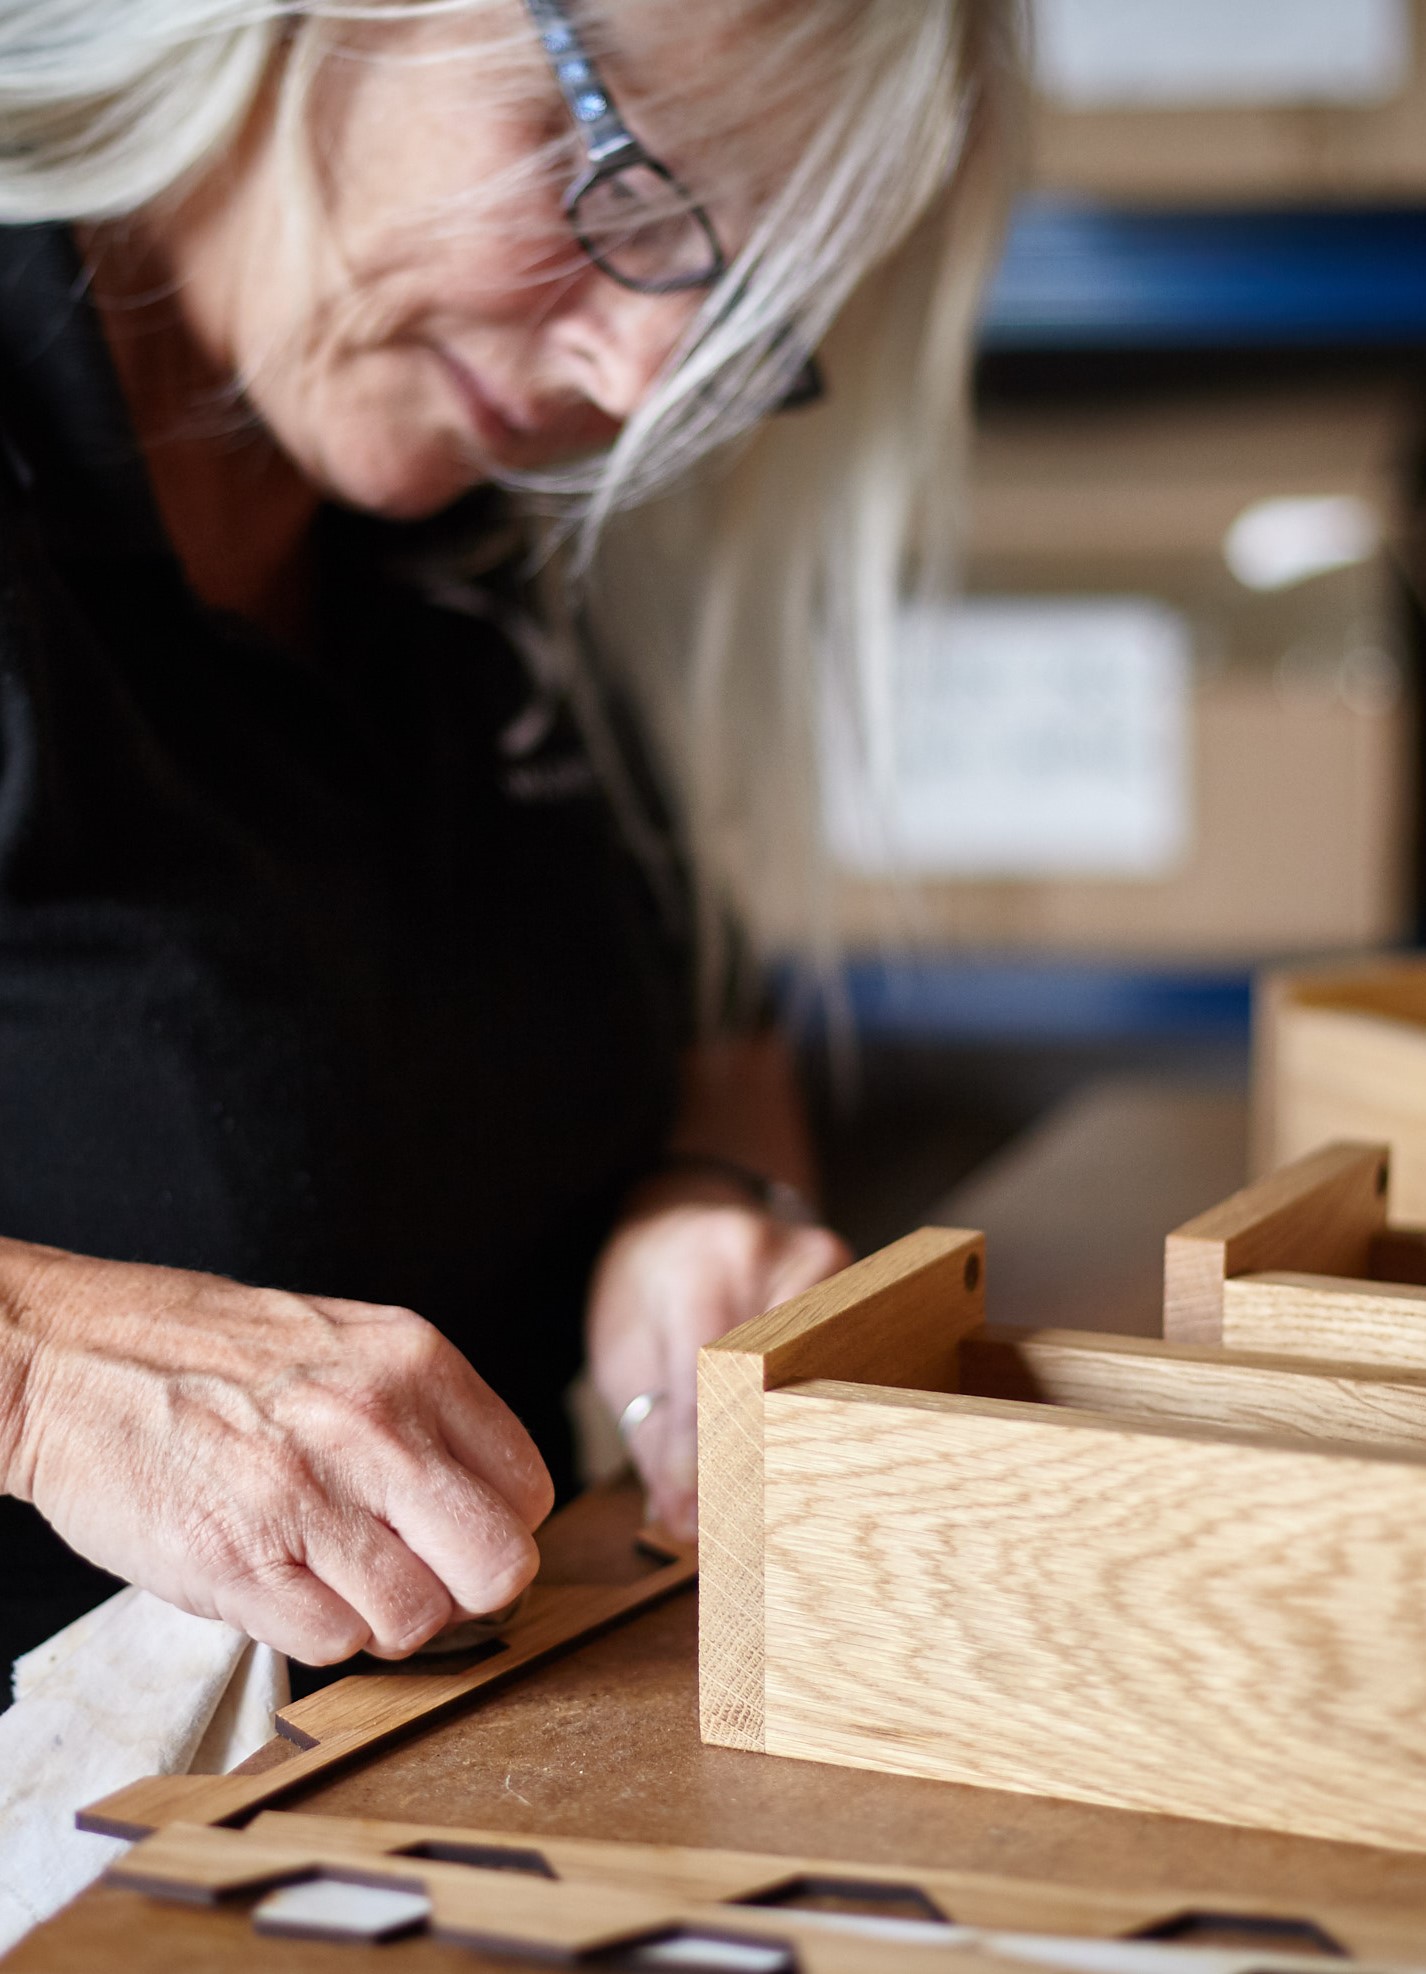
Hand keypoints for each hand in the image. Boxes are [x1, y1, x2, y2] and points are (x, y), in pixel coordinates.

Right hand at [2, 1239, 552, 1663]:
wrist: (71, 1359)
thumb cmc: (206, 1354)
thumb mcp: (344, 1341)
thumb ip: (423, 1410)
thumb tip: (488, 1502)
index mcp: (414, 1363)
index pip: (528, 1489)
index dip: (494, 1528)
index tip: (454, 1536)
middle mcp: (375, 1427)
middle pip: (499, 1565)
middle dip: (467, 1590)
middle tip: (417, 1577)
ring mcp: (308, 1500)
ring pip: (419, 1619)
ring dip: (384, 1618)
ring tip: (332, 1574)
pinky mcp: (240, 1566)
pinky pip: (335, 1645)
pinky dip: (317, 1632)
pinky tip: (281, 1583)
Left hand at [586, 1182, 850, 1537]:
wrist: (686, 1208)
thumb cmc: (647, 1285)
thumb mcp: (625, 1353)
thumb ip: (655, 1437)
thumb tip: (688, 1522)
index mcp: (701, 1265)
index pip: (714, 1377)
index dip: (707, 1458)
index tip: (702, 1522)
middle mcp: (775, 1254)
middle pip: (783, 1377)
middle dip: (762, 1460)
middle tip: (745, 1530)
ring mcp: (829, 1263)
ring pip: (826, 1373)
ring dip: (801, 1440)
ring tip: (778, 1502)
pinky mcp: (859, 1280)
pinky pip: (847, 1359)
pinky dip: (826, 1409)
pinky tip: (809, 1453)